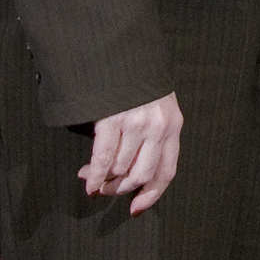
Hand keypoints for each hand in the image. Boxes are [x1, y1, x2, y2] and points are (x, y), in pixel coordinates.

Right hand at [80, 93, 182, 213]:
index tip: (136, 209)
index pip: (166, 172)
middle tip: (104, 189)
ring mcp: (136, 123)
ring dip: (102, 179)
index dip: (151, 195)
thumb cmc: (137, 81)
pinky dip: (94, 173)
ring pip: (120, 169)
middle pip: (141, 175)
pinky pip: (104, 158)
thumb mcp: (157, 105)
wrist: (122, 50)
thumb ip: (153, 135)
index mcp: (173, 126)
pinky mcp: (114, 118)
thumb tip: (131, 173)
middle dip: (119, 189)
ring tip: (89, 176)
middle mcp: (158, 127)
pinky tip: (86, 178)